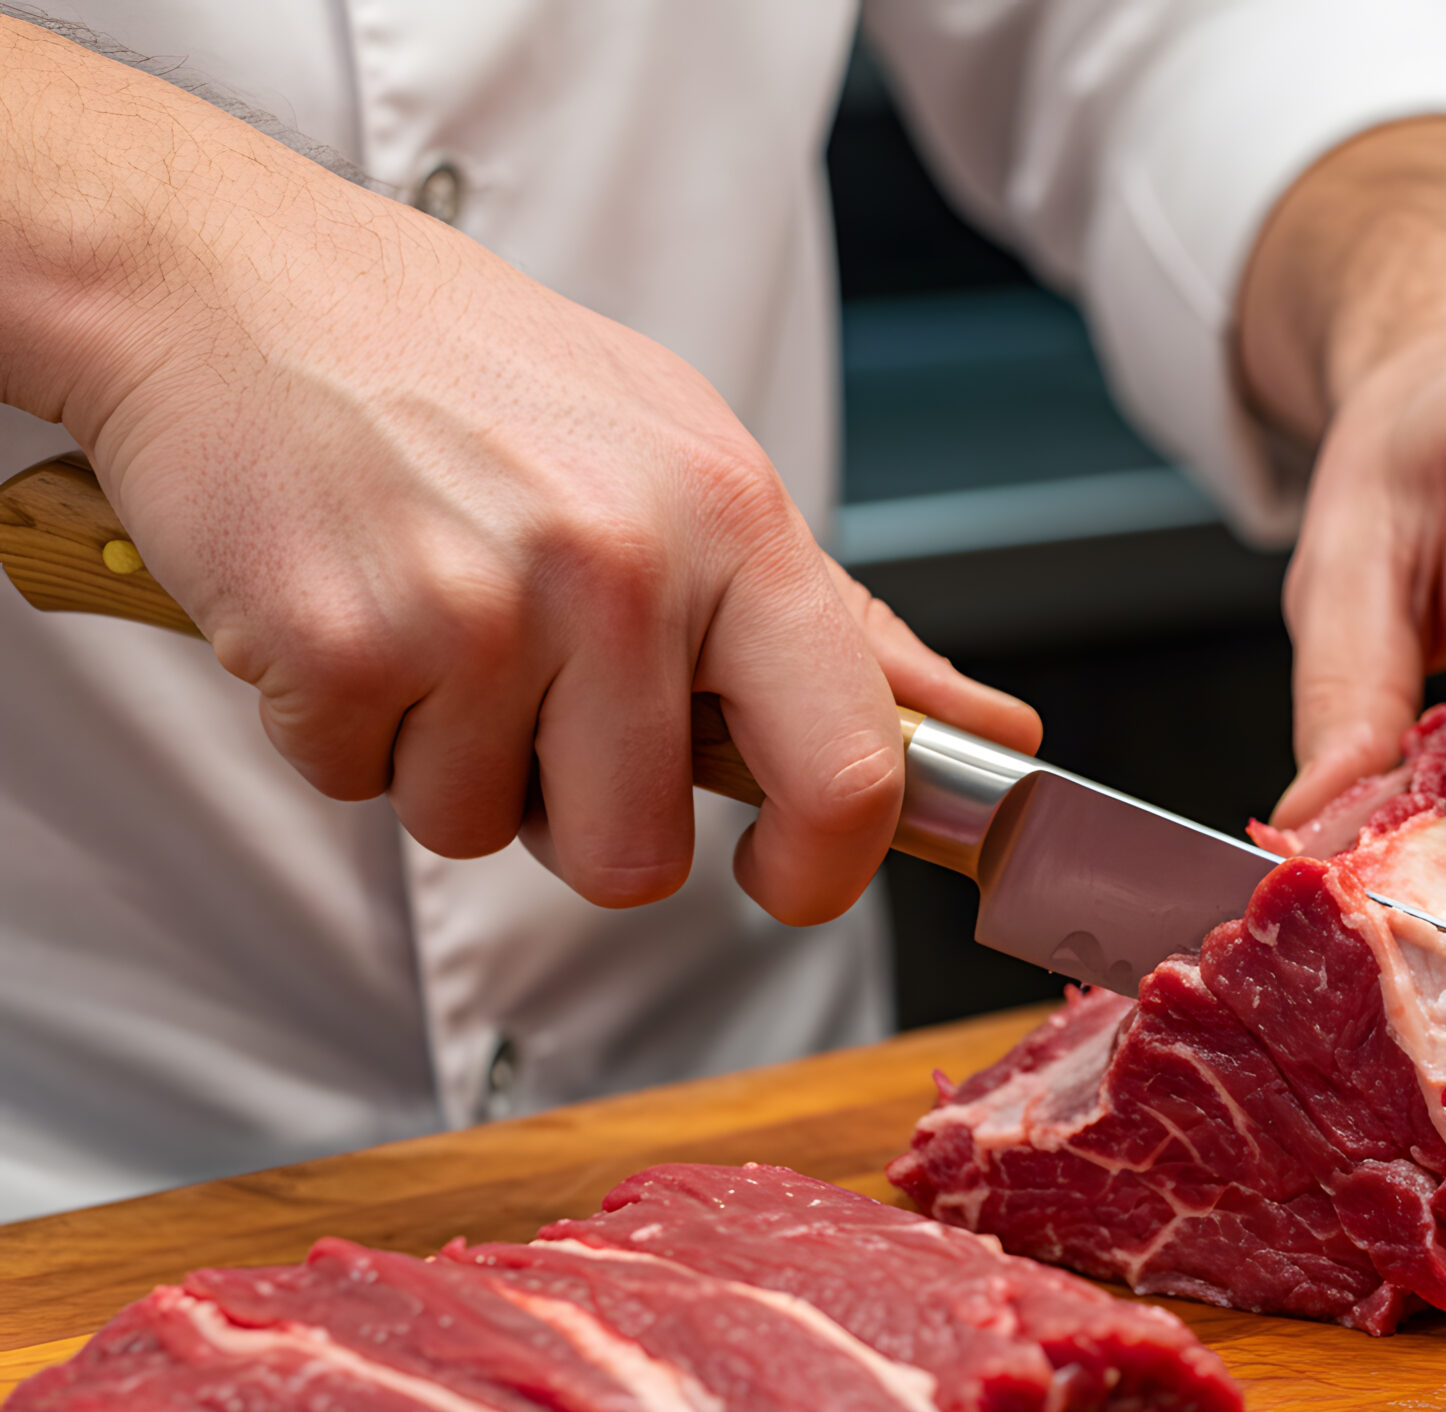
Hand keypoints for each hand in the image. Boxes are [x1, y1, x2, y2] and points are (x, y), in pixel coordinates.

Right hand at [0, 20, 1035, 924]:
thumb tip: (992, 730)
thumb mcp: (695, 465)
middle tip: (529, 690)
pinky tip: (347, 601)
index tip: (785, 877)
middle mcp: (624, 568)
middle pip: (638, 857)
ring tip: (427, 612)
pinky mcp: (340, 646)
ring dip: (446, 760)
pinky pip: (359, 787)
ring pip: (482, 833)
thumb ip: (839, 628)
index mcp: (736, 524)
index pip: (849, 766)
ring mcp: (478, 609)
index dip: (825, 869)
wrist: (236, 282)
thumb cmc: (477, 376)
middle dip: (577, 815)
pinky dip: (341, 726)